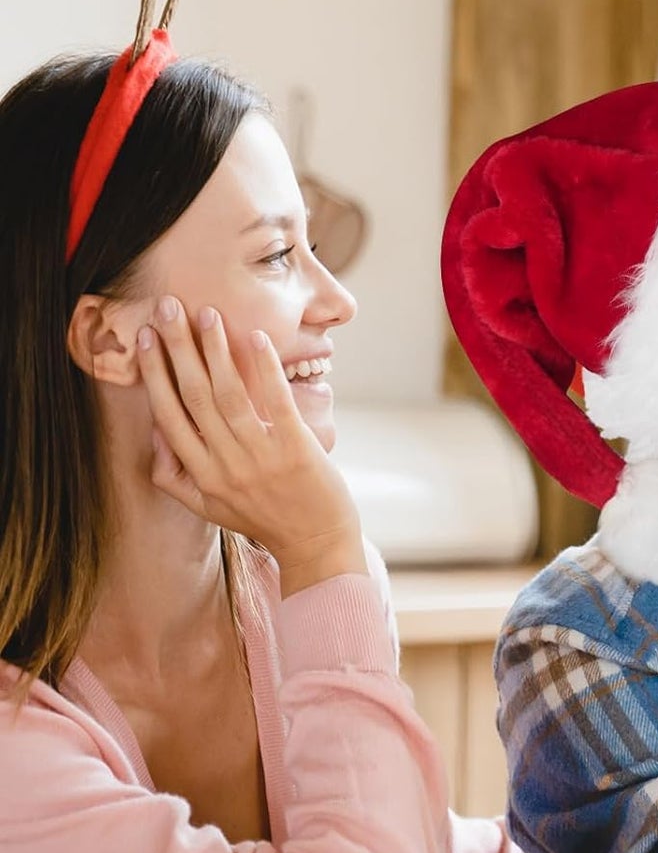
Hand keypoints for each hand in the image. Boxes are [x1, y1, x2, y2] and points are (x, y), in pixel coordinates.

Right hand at [137, 296, 363, 591]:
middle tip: (168, 307)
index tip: (145, 338)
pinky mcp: (295, 450)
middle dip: (177, 348)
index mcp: (201, 475)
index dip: (154, 374)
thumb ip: (174, 476)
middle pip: (193, 396)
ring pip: (228, 395)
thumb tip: (153, 432)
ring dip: (215, 350)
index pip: (168, 415)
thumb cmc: (265, 520)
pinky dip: (263, 369)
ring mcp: (260, 458)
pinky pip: (274, 402)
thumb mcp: (208, 508)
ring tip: (207, 314)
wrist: (317, 545)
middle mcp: (224, 465)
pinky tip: (256, 337)